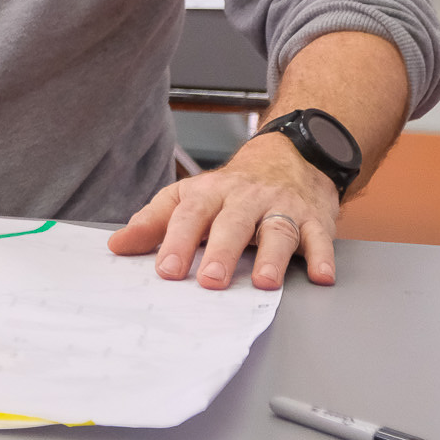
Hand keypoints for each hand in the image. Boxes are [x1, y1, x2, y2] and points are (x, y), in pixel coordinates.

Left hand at [107, 133, 339, 289]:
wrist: (287, 157)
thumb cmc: (231, 189)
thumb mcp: (188, 197)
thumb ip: (153, 222)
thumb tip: (117, 246)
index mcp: (209, 194)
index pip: (188, 216)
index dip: (176, 242)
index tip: (166, 269)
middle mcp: (245, 199)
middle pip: (231, 224)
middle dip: (220, 252)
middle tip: (209, 279)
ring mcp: (281, 208)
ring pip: (277, 230)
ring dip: (272, 257)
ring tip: (264, 282)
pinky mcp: (314, 220)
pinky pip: (320, 238)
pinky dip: (322, 256)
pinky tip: (321, 275)